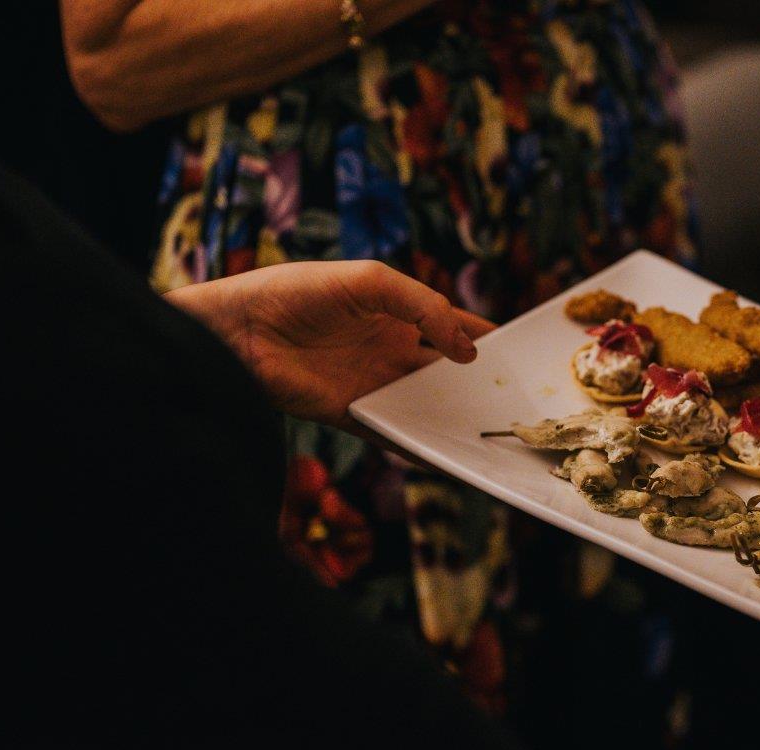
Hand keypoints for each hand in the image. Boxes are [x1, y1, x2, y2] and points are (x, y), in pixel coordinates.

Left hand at [166, 261, 494, 431]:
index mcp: (394, 313)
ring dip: (453, 417)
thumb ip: (425, 308)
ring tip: (492, 432)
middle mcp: (387, 350)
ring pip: (424, 404)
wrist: (241, 328)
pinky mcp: (352, 414)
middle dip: (475, 381)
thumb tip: (466, 351)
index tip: (518, 350)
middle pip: (442, 369)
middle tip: (513, 397)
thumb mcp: (372, 282)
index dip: (480, 336)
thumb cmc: (301, 291)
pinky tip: (449, 458)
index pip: (448, 325)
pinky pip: (395, 434)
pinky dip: (421, 448)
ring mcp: (371, 383)